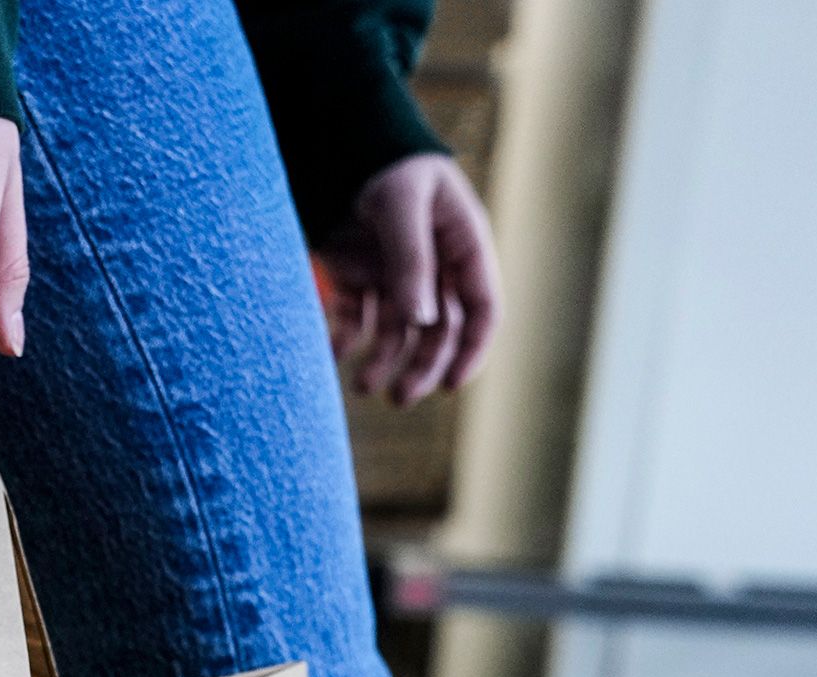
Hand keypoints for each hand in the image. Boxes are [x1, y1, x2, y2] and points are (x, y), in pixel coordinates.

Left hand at [317, 153, 499, 405]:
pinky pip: (358, 316)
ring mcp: (396, 272)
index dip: (472, 349)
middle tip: (399, 398)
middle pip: (439, 329)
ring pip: (399, 330)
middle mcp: (434, 265)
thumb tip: (421, 323)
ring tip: (362, 386)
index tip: (450, 384)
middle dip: (422, 366)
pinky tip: (335, 353)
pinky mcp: (359, 274)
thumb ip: (410, 262)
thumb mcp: (401, 206)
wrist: (338, 138)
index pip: (482, 307)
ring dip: (385, 360)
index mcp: (463, 244)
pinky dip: (347, 337)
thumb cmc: (384, 163)